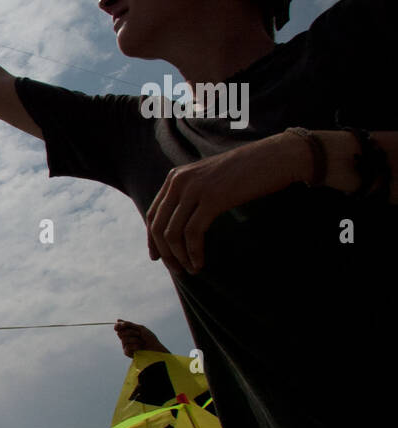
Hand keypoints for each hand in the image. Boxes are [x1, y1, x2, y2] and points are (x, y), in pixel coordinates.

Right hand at [114, 320, 166, 356]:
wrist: (155, 348)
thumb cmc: (149, 338)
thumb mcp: (140, 328)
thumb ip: (129, 324)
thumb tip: (118, 320)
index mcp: (127, 331)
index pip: (118, 327)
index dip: (118, 326)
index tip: (123, 325)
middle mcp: (125, 338)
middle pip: (120, 333)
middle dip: (131, 332)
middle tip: (139, 334)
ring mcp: (125, 345)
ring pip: (124, 339)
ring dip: (135, 339)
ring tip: (142, 342)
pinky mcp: (127, 352)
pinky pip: (127, 346)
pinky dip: (135, 346)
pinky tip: (140, 347)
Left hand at [145, 134, 304, 273]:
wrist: (277, 157)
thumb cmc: (248, 173)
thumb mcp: (211, 180)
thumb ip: (192, 196)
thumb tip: (181, 225)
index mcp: (176, 177)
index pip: (153, 214)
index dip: (151, 240)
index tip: (157, 258)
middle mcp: (180, 181)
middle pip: (158, 226)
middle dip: (165, 253)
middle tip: (176, 270)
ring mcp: (195, 188)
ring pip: (172, 233)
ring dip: (179, 256)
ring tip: (190, 270)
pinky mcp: (212, 198)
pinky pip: (193, 233)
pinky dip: (194, 252)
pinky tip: (199, 263)